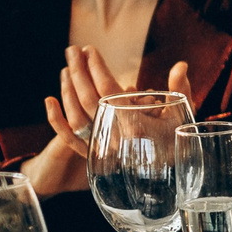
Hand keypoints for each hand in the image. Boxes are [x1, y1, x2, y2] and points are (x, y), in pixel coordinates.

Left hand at [21, 51, 191, 197]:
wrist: (169, 182)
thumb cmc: (177, 145)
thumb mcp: (182, 117)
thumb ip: (179, 90)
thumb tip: (181, 65)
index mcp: (135, 126)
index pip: (108, 91)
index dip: (97, 68)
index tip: (90, 50)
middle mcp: (114, 138)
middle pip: (88, 99)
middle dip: (79, 71)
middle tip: (74, 50)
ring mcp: (101, 149)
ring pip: (76, 116)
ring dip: (68, 89)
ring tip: (67, 67)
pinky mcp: (93, 157)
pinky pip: (70, 140)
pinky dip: (56, 121)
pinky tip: (49, 100)